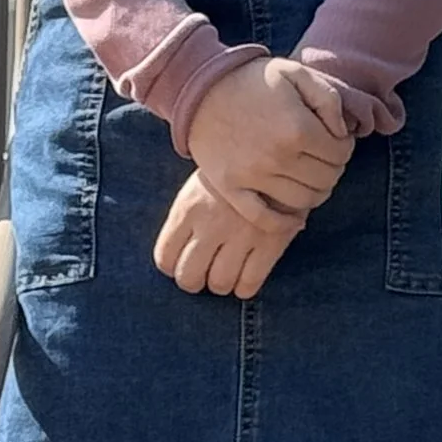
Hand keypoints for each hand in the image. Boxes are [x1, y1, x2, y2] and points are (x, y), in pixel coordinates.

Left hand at [154, 170, 302, 297]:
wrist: (276, 154)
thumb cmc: (233, 174)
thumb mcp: (199, 187)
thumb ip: (186, 220)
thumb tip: (176, 258)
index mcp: (188, 208)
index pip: (165, 257)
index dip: (173, 266)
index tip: (183, 263)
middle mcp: (211, 223)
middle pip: (189, 277)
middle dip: (195, 281)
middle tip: (204, 274)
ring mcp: (241, 234)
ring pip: (220, 283)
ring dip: (221, 284)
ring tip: (227, 273)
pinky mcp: (270, 242)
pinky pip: (250, 283)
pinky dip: (245, 288)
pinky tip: (246, 277)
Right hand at [184, 57, 353, 221]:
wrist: (200, 88)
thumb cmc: (252, 79)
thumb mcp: (295, 72)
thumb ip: (328, 97)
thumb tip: (343, 131)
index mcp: (297, 128)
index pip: (340, 153)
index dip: (344, 146)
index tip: (335, 140)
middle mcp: (277, 156)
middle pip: (326, 179)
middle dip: (333, 168)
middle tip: (323, 158)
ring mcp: (252, 176)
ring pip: (303, 202)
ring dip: (316, 193)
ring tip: (310, 177)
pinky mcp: (230, 188)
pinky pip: (265, 219)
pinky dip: (285, 224)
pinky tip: (296, 217)